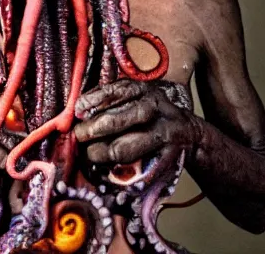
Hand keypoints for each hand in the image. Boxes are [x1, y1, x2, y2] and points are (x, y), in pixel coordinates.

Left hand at [74, 80, 199, 167]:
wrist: (188, 132)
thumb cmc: (151, 113)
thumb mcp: (136, 96)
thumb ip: (110, 98)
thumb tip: (78, 109)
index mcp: (144, 91)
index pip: (114, 93)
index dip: (92, 101)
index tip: (77, 110)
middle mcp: (154, 110)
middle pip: (117, 122)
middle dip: (91, 130)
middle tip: (78, 136)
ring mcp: (162, 135)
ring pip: (123, 149)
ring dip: (100, 154)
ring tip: (89, 154)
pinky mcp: (166, 159)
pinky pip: (136, 171)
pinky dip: (118, 174)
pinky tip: (107, 171)